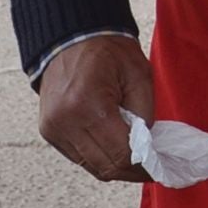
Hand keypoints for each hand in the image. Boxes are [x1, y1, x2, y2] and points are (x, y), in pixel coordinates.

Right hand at [36, 33, 153, 182]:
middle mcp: (65, 121)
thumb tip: (147, 149)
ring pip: (91, 166)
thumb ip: (145, 115)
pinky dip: (98, 157)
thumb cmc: (108, 52)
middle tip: (150, 168)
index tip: (158, 167)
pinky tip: (113, 147)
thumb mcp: (139, 75)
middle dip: (131, 171)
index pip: (121, 153)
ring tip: (134, 158)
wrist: (71, 37)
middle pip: (106, 166)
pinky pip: (79, 157)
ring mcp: (53, 128)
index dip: (143, 166)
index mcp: (88, 104)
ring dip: (115, 166)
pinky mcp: (48, 131)